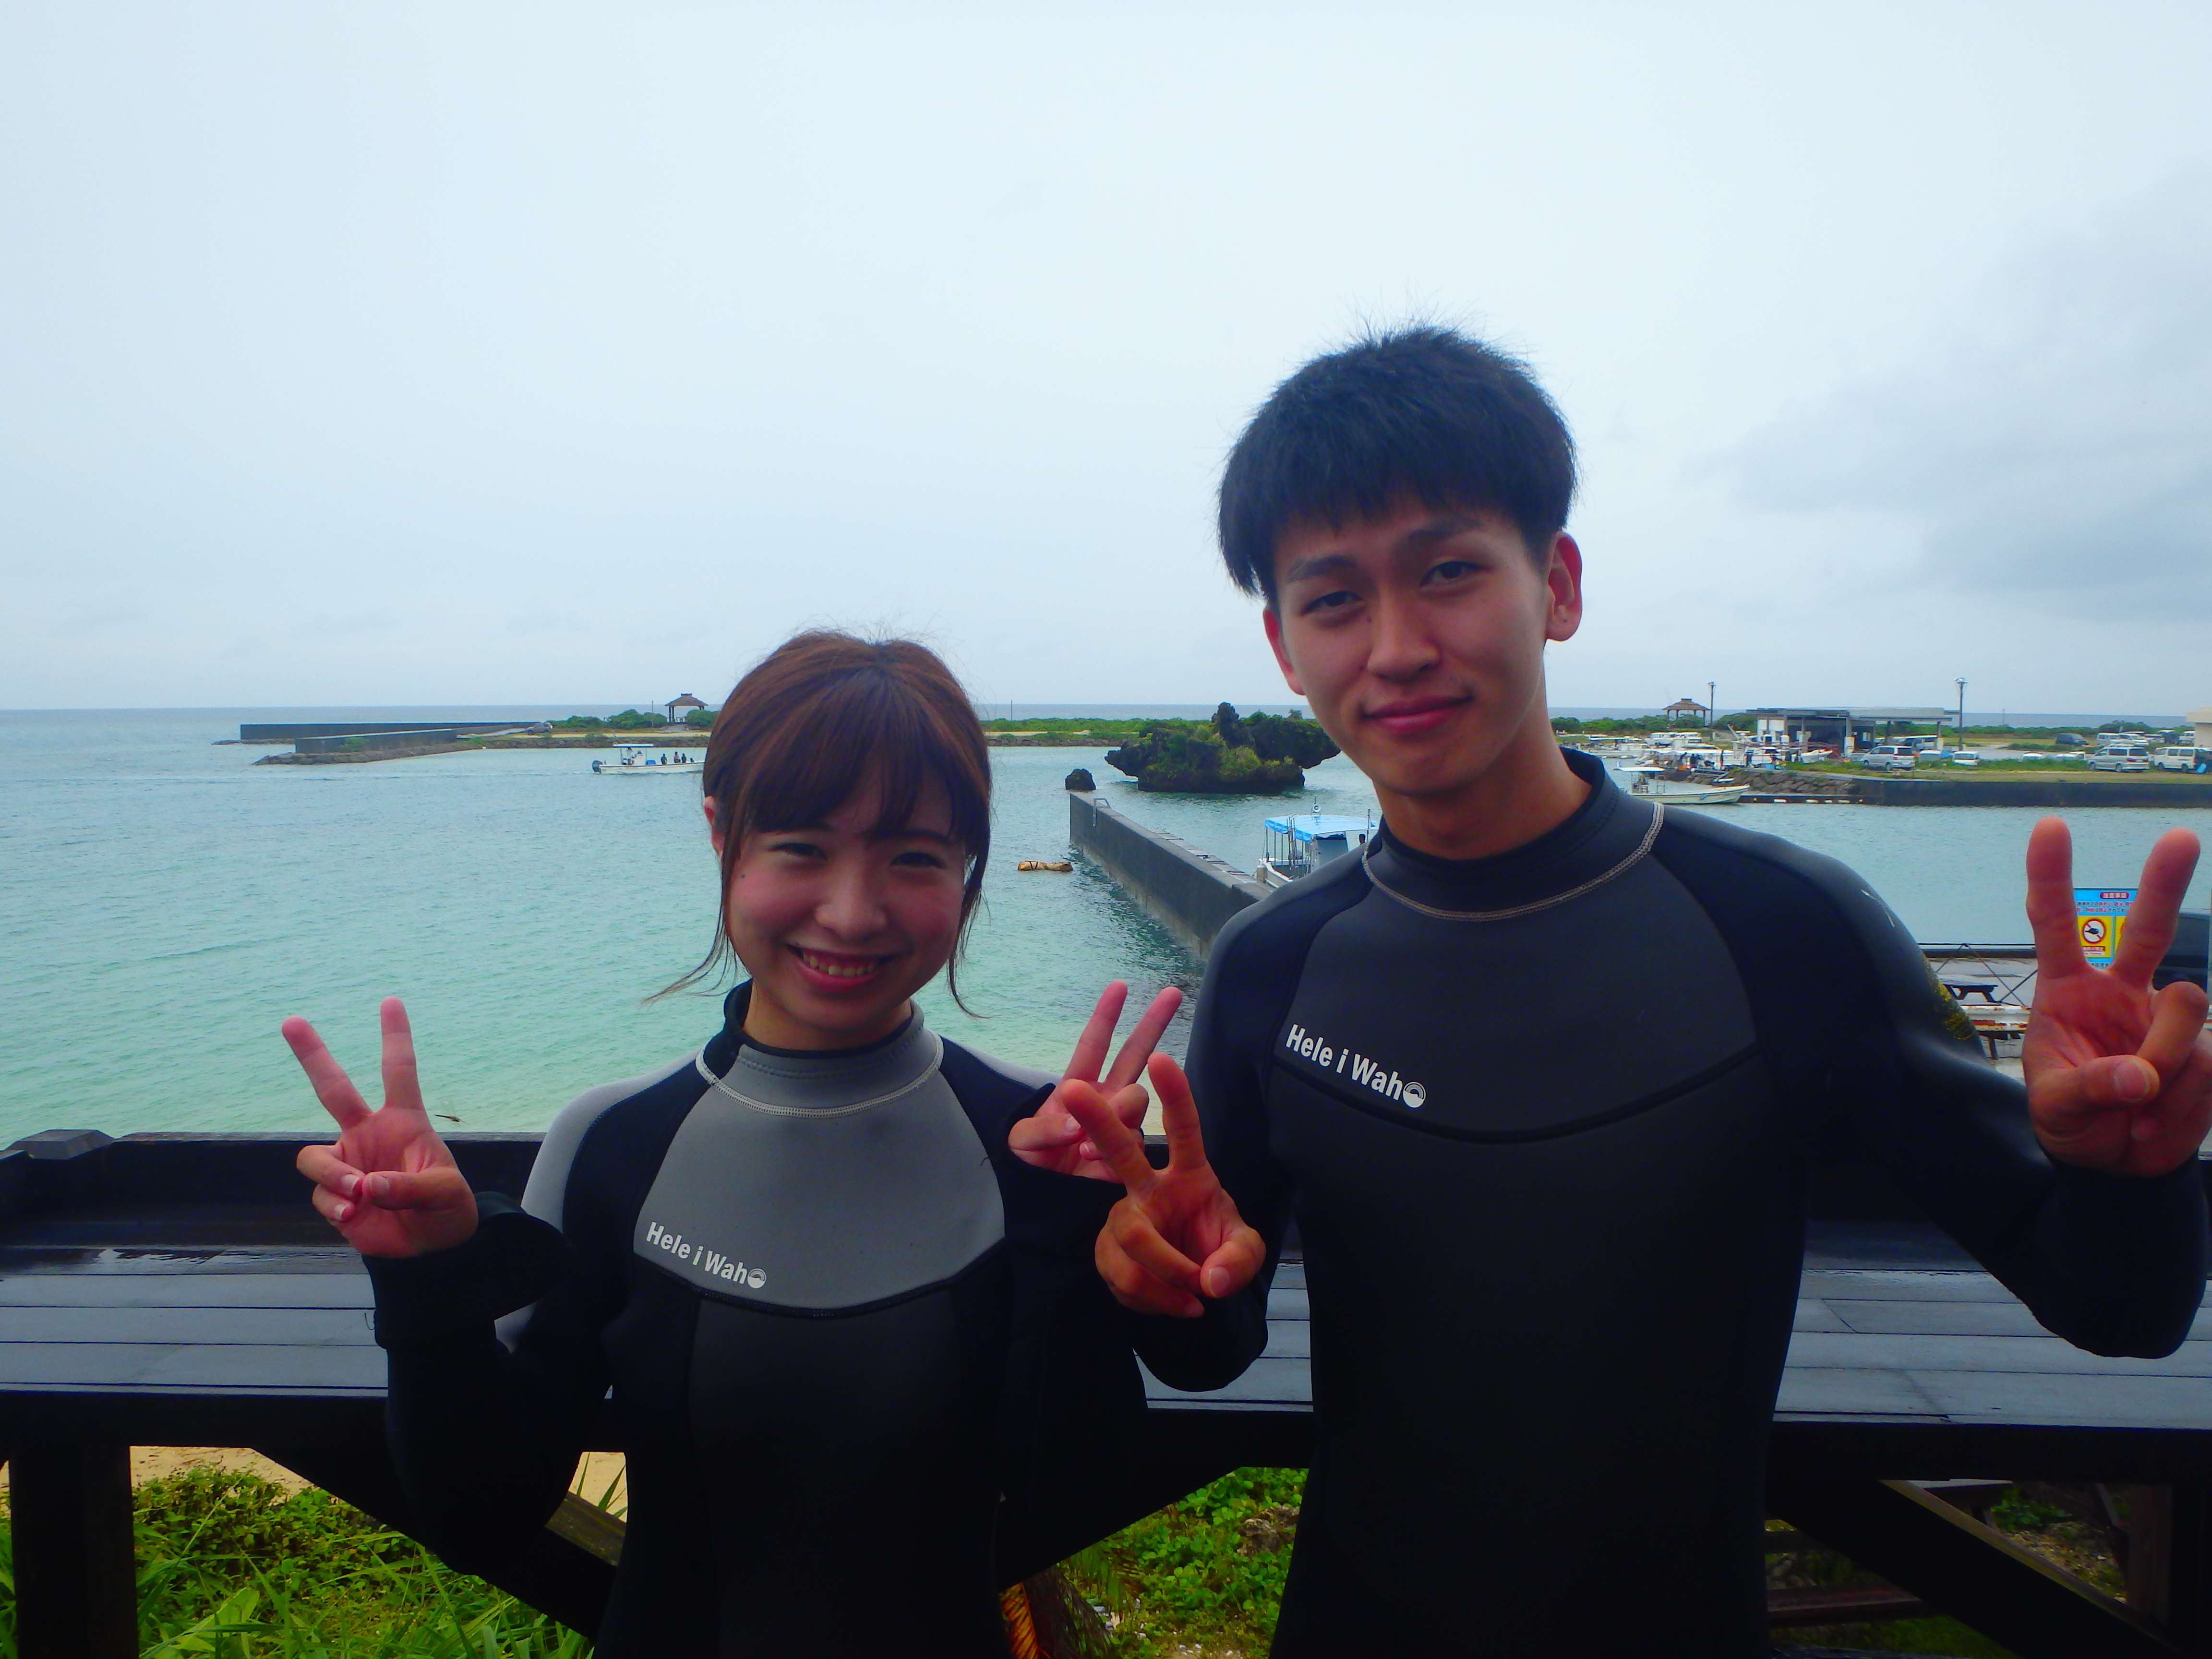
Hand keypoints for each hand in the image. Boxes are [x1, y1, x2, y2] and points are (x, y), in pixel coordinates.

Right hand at [284, 997, 478, 1256]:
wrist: (431, 1248)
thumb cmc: (446, 1209)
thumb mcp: (443, 1194)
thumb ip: (408, 1187)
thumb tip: (366, 1186)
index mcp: (403, 1121)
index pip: (398, 1071)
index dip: (395, 1037)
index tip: (391, 1001)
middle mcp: (368, 1134)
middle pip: (333, 1089)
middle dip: (312, 1055)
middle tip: (290, 1021)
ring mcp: (348, 1163)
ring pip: (314, 1157)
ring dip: (332, 1175)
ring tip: (359, 1196)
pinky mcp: (335, 1196)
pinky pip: (320, 1194)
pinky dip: (335, 1206)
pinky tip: (354, 1218)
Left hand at [1007, 980, 1182, 1178]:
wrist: (1041, 1203)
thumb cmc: (1028, 1165)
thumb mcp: (1021, 1143)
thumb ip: (1044, 1130)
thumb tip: (1077, 1126)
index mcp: (1077, 1088)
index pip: (1094, 1044)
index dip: (1106, 1015)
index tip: (1119, 986)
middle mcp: (1104, 1100)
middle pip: (1135, 1055)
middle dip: (1153, 1023)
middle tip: (1171, 993)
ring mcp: (1120, 1125)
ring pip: (1138, 1100)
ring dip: (1116, 1114)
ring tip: (1084, 1147)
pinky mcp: (1129, 1154)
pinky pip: (1134, 1141)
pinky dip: (1112, 1148)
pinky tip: (1090, 1160)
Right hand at [1063, 1053, 1263, 1318]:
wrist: (1196, 1288)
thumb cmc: (1219, 1251)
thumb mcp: (1244, 1253)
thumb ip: (1238, 1261)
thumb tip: (1209, 1279)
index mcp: (1189, 1174)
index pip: (1184, 1130)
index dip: (1175, 1096)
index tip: (1163, 1059)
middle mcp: (1149, 1188)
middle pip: (1120, 1153)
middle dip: (1098, 1120)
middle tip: (1073, 1087)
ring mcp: (1123, 1217)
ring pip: (1130, 1237)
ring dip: (1166, 1275)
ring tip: (1195, 1299)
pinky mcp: (1106, 1250)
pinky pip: (1122, 1275)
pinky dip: (1155, 1300)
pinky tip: (1174, 1304)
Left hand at [2022, 818, 2211, 1175]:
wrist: (2112, 1163)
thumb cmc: (2071, 1120)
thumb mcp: (2057, 1109)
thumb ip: (2089, 1089)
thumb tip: (2138, 1077)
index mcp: (2069, 990)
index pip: (2055, 925)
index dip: (2050, 876)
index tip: (2050, 826)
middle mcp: (2122, 992)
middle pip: (2146, 928)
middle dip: (2164, 882)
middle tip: (2178, 837)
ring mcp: (2166, 1018)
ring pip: (2185, 1010)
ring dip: (2163, 1062)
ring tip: (2135, 1105)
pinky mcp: (2204, 1051)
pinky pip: (2206, 1063)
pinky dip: (2181, 1102)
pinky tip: (2154, 1119)